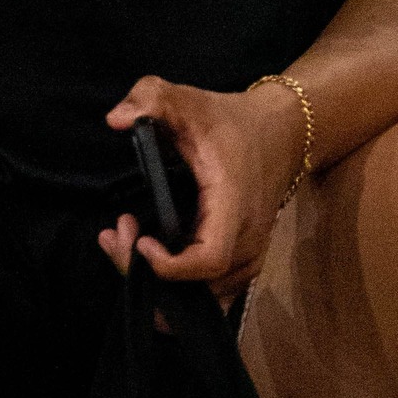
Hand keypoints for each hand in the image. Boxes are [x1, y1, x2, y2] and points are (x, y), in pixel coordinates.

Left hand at [97, 73, 308, 303]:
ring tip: (125, 239)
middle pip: (196, 289)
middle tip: (117, 234)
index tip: (137, 238)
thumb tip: (115, 118)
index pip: (208, 259)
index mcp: (234, 206)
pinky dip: (174, 289)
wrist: (281, 133)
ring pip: (200, 300)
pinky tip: (147, 256)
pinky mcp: (241, 264)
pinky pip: (207, 295)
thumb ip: (150, 97)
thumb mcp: (187, 99)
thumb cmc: (230, 121)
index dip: (169, 265)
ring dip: (155, 284)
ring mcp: (248, 258)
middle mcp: (247, 241)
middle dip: (145, 275)